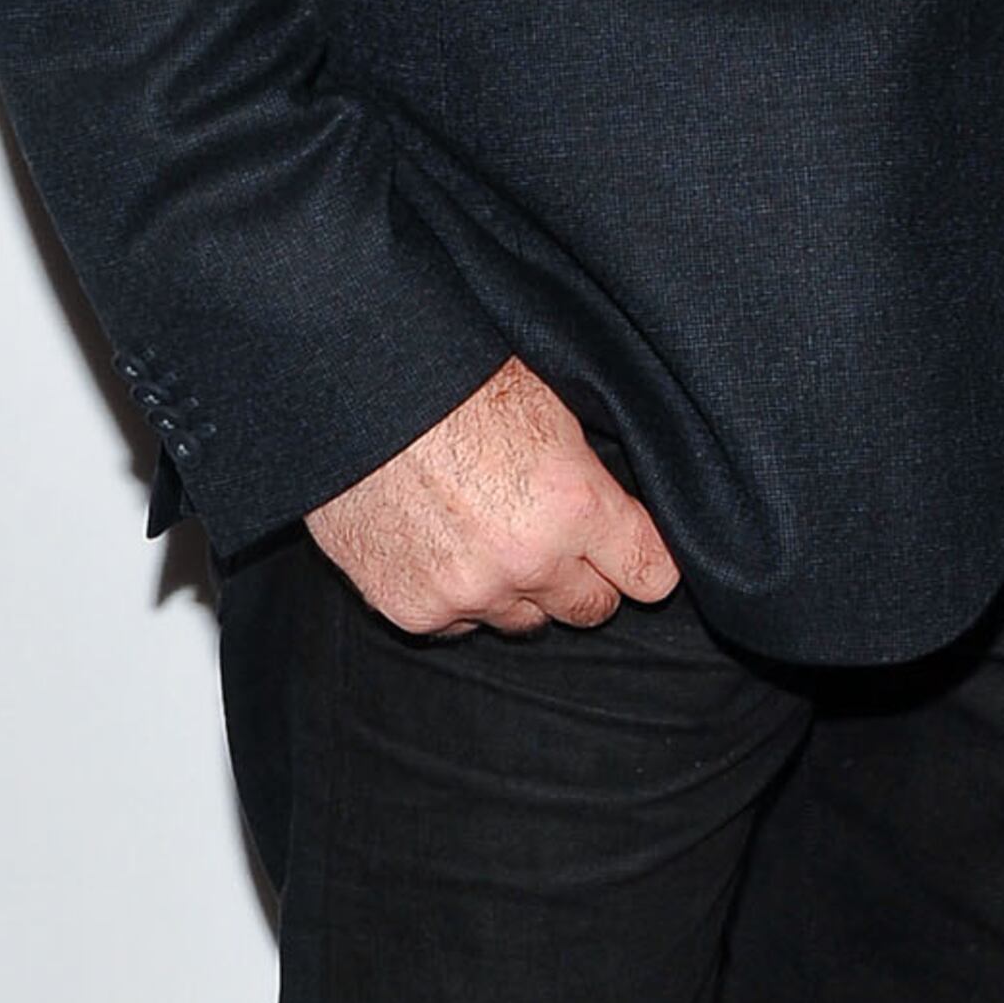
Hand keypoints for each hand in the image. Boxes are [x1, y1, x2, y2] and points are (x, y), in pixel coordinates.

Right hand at [308, 358, 680, 634]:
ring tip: (484, 531)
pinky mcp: (414, 610)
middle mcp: (529, 561)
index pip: (652, 575)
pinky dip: (454, 595)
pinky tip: (437, 543)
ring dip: (516, 588)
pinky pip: (458, 624)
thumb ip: (589, 477)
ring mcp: (469, 593)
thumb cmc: (450, 378)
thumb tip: (621, 512)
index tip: (633, 551)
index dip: (645, 560)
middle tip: (553, 536)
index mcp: (575, 505)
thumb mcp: (549, 406)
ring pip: (523, 620)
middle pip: (592, 608)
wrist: (352, 387)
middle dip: (582, 576)